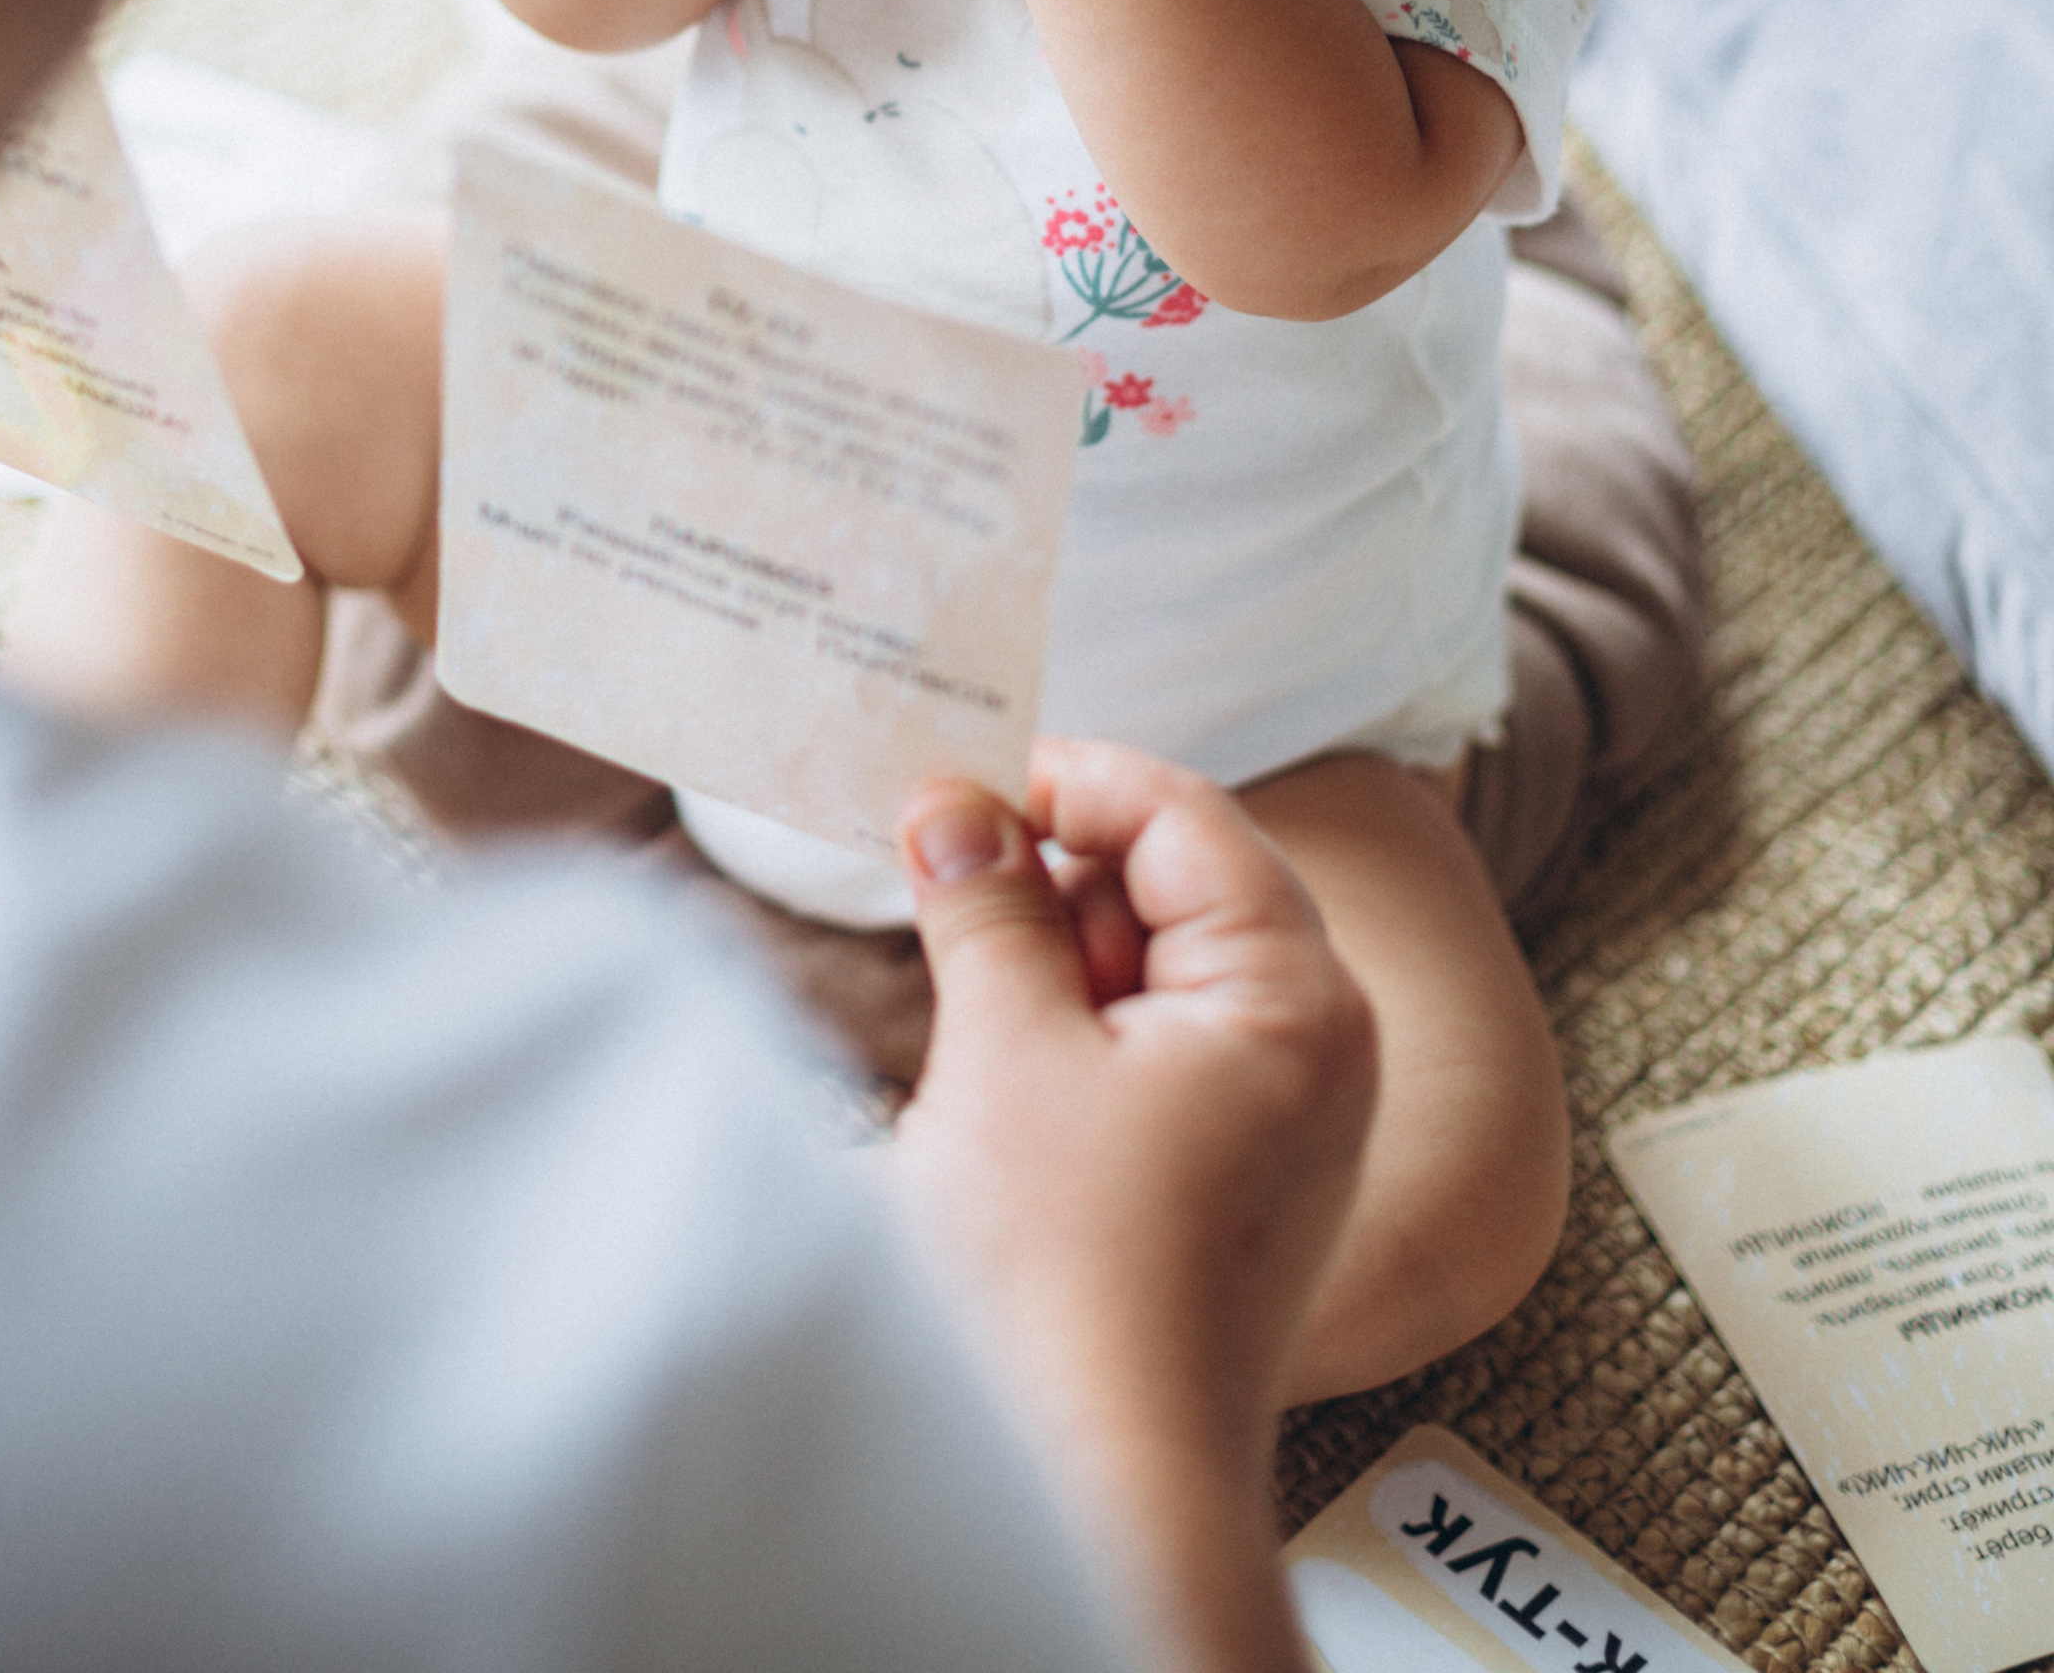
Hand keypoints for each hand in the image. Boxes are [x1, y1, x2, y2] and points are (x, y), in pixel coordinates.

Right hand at [892, 741, 1373, 1672]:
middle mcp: (1320, 1044)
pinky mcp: (1241, 1176)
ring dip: (1058, 972)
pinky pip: (1159, 1051)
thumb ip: (986, 903)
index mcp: (1297, 994)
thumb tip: (953, 801)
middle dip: (1057, 888)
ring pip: (1157, 970)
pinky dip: (1078, 1041)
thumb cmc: (1065, 1277)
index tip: (956, 789)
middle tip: (950, 919)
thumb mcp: (1005, 1049)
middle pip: (1178, 885)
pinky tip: (1012, 1092)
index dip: (1068, 783)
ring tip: (987, 1046)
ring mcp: (1287, 1117)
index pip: (1186, 814)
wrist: (1097, 1487)